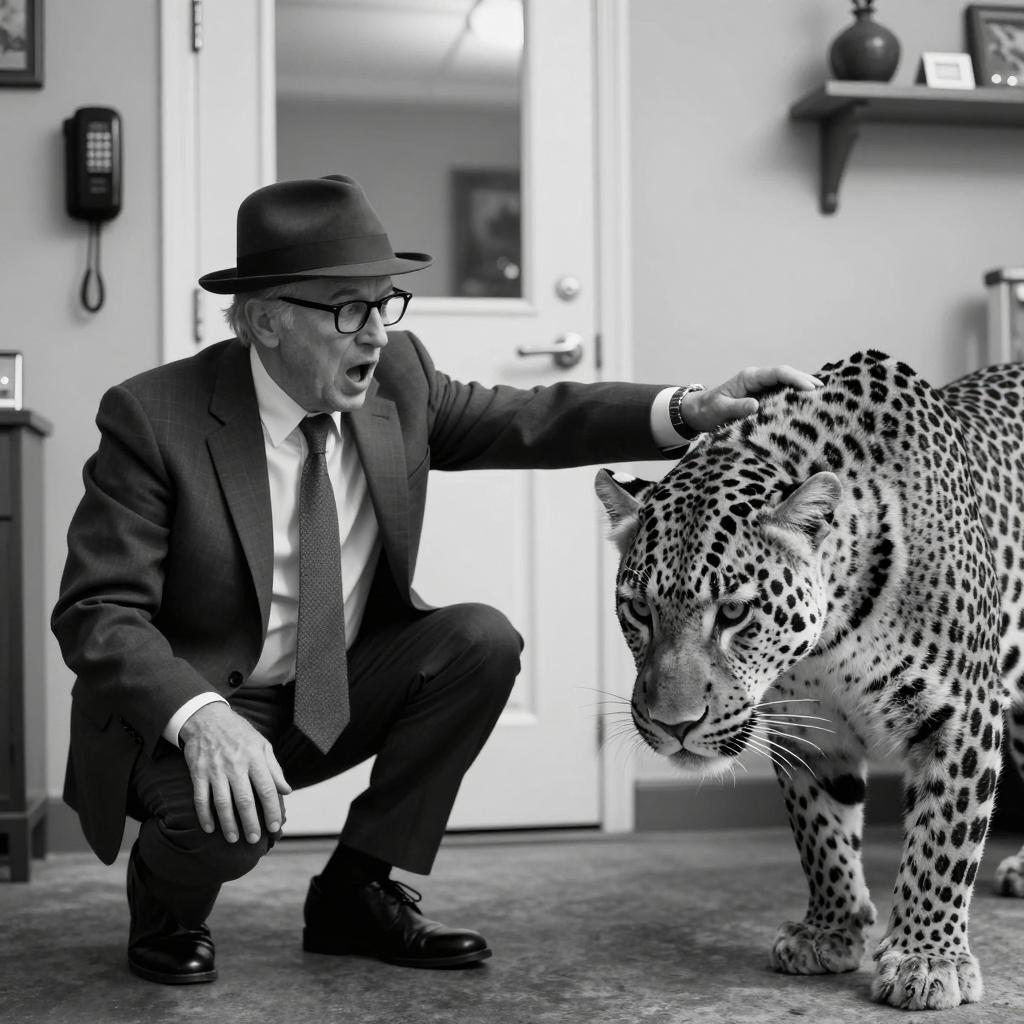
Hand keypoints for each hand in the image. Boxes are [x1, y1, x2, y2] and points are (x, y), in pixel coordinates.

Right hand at [179, 702, 291, 843]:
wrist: (207, 719)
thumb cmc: (239, 734)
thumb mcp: (262, 745)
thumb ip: (274, 769)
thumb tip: (286, 790)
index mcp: (254, 758)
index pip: (267, 789)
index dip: (272, 810)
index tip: (274, 827)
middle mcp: (236, 765)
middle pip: (245, 800)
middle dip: (251, 823)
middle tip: (254, 840)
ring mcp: (215, 770)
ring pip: (222, 803)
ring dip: (228, 824)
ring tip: (234, 839)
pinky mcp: (198, 773)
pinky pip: (200, 798)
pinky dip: (204, 815)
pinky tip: (210, 828)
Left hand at [682, 365, 822, 433]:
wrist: (698, 412)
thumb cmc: (708, 409)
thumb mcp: (720, 409)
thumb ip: (737, 407)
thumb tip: (756, 406)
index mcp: (750, 377)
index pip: (778, 373)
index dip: (796, 379)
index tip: (810, 389)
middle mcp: (758, 379)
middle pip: (788, 375)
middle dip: (806, 381)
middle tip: (825, 392)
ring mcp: (762, 388)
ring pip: (787, 384)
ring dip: (804, 389)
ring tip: (824, 398)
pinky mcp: (763, 397)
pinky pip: (782, 394)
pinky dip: (795, 398)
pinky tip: (808, 406)